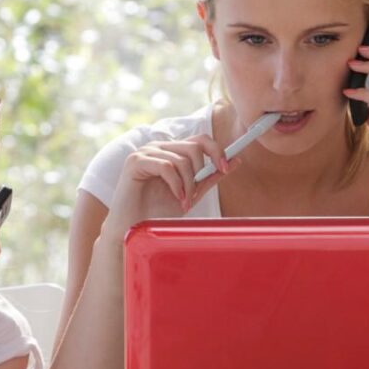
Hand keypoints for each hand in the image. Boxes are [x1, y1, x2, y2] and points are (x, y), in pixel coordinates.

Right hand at [102, 135, 234, 241]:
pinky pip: (166, 166)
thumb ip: (209, 177)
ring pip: (181, 159)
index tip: (226, 168)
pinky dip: (176, 184)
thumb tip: (236, 160)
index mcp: (171, 151)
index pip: (200, 139)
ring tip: (184, 202)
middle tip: (195, 195)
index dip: (216, 151)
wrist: (132, 229)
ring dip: (188, 185)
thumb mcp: (190, 193)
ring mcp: (145, 152)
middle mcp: (158, 147)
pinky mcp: (135, 161)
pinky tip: (176, 198)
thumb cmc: (157, 213)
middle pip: (194, 146)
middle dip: (201, 173)